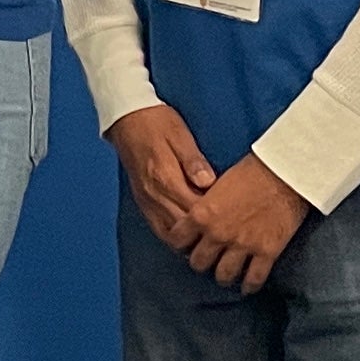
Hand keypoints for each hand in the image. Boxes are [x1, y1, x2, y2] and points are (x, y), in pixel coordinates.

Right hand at [105, 103, 217, 252]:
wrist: (126, 120)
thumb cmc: (157, 123)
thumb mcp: (180, 134)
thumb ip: (193, 161)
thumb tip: (209, 182)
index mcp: (166, 177)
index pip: (195, 209)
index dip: (215, 218)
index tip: (233, 218)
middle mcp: (154, 195)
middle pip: (184, 229)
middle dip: (205, 235)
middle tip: (227, 232)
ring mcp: (147, 202)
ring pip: (171, 235)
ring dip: (191, 240)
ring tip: (211, 238)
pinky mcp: (143, 204)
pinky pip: (160, 231)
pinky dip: (176, 237)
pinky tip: (190, 235)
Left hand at [182, 154, 313, 292]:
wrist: (285, 173)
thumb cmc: (252, 170)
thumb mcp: (217, 184)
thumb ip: (205, 205)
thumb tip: (198, 216)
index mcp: (202, 214)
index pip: (177, 240)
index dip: (180, 244)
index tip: (184, 245)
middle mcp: (218, 234)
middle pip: (198, 262)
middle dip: (200, 262)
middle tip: (206, 260)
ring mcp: (242, 245)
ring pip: (223, 275)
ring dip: (223, 275)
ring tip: (225, 274)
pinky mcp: (266, 252)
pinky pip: (254, 279)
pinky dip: (249, 286)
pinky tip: (247, 287)